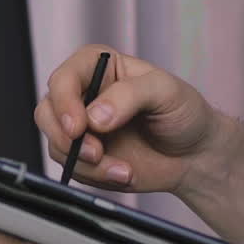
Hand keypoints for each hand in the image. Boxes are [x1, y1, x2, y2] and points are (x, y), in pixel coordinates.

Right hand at [35, 45, 223, 192]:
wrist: (195, 153)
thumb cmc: (184, 112)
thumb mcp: (166, 91)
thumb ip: (130, 95)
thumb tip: (95, 115)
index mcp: (102, 67)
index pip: (66, 76)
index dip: (64, 101)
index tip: (78, 126)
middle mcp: (86, 95)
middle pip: (47, 111)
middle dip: (66, 137)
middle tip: (95, 152)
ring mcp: (83, 128)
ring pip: (56, 144)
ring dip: (86, 163)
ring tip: (122, 168)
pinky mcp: (85, 156)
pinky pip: (72, 168)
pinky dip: (95, 176)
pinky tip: (123, 172)